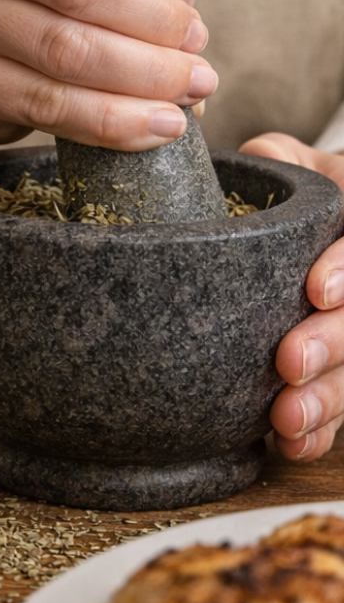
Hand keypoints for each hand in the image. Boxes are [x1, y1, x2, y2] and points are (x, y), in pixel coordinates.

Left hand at [239, 133, 343, 459]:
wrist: (308, 225)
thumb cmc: (297, 191)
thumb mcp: (291, 163)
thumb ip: (282, 159)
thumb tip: (265, 156)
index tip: (315, 290)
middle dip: (333, 346)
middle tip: (288, 362)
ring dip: (326, 403)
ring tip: (284, 421)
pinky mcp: (335, 371)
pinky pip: (337, 410)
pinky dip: (318, 432)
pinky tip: (292, 445)